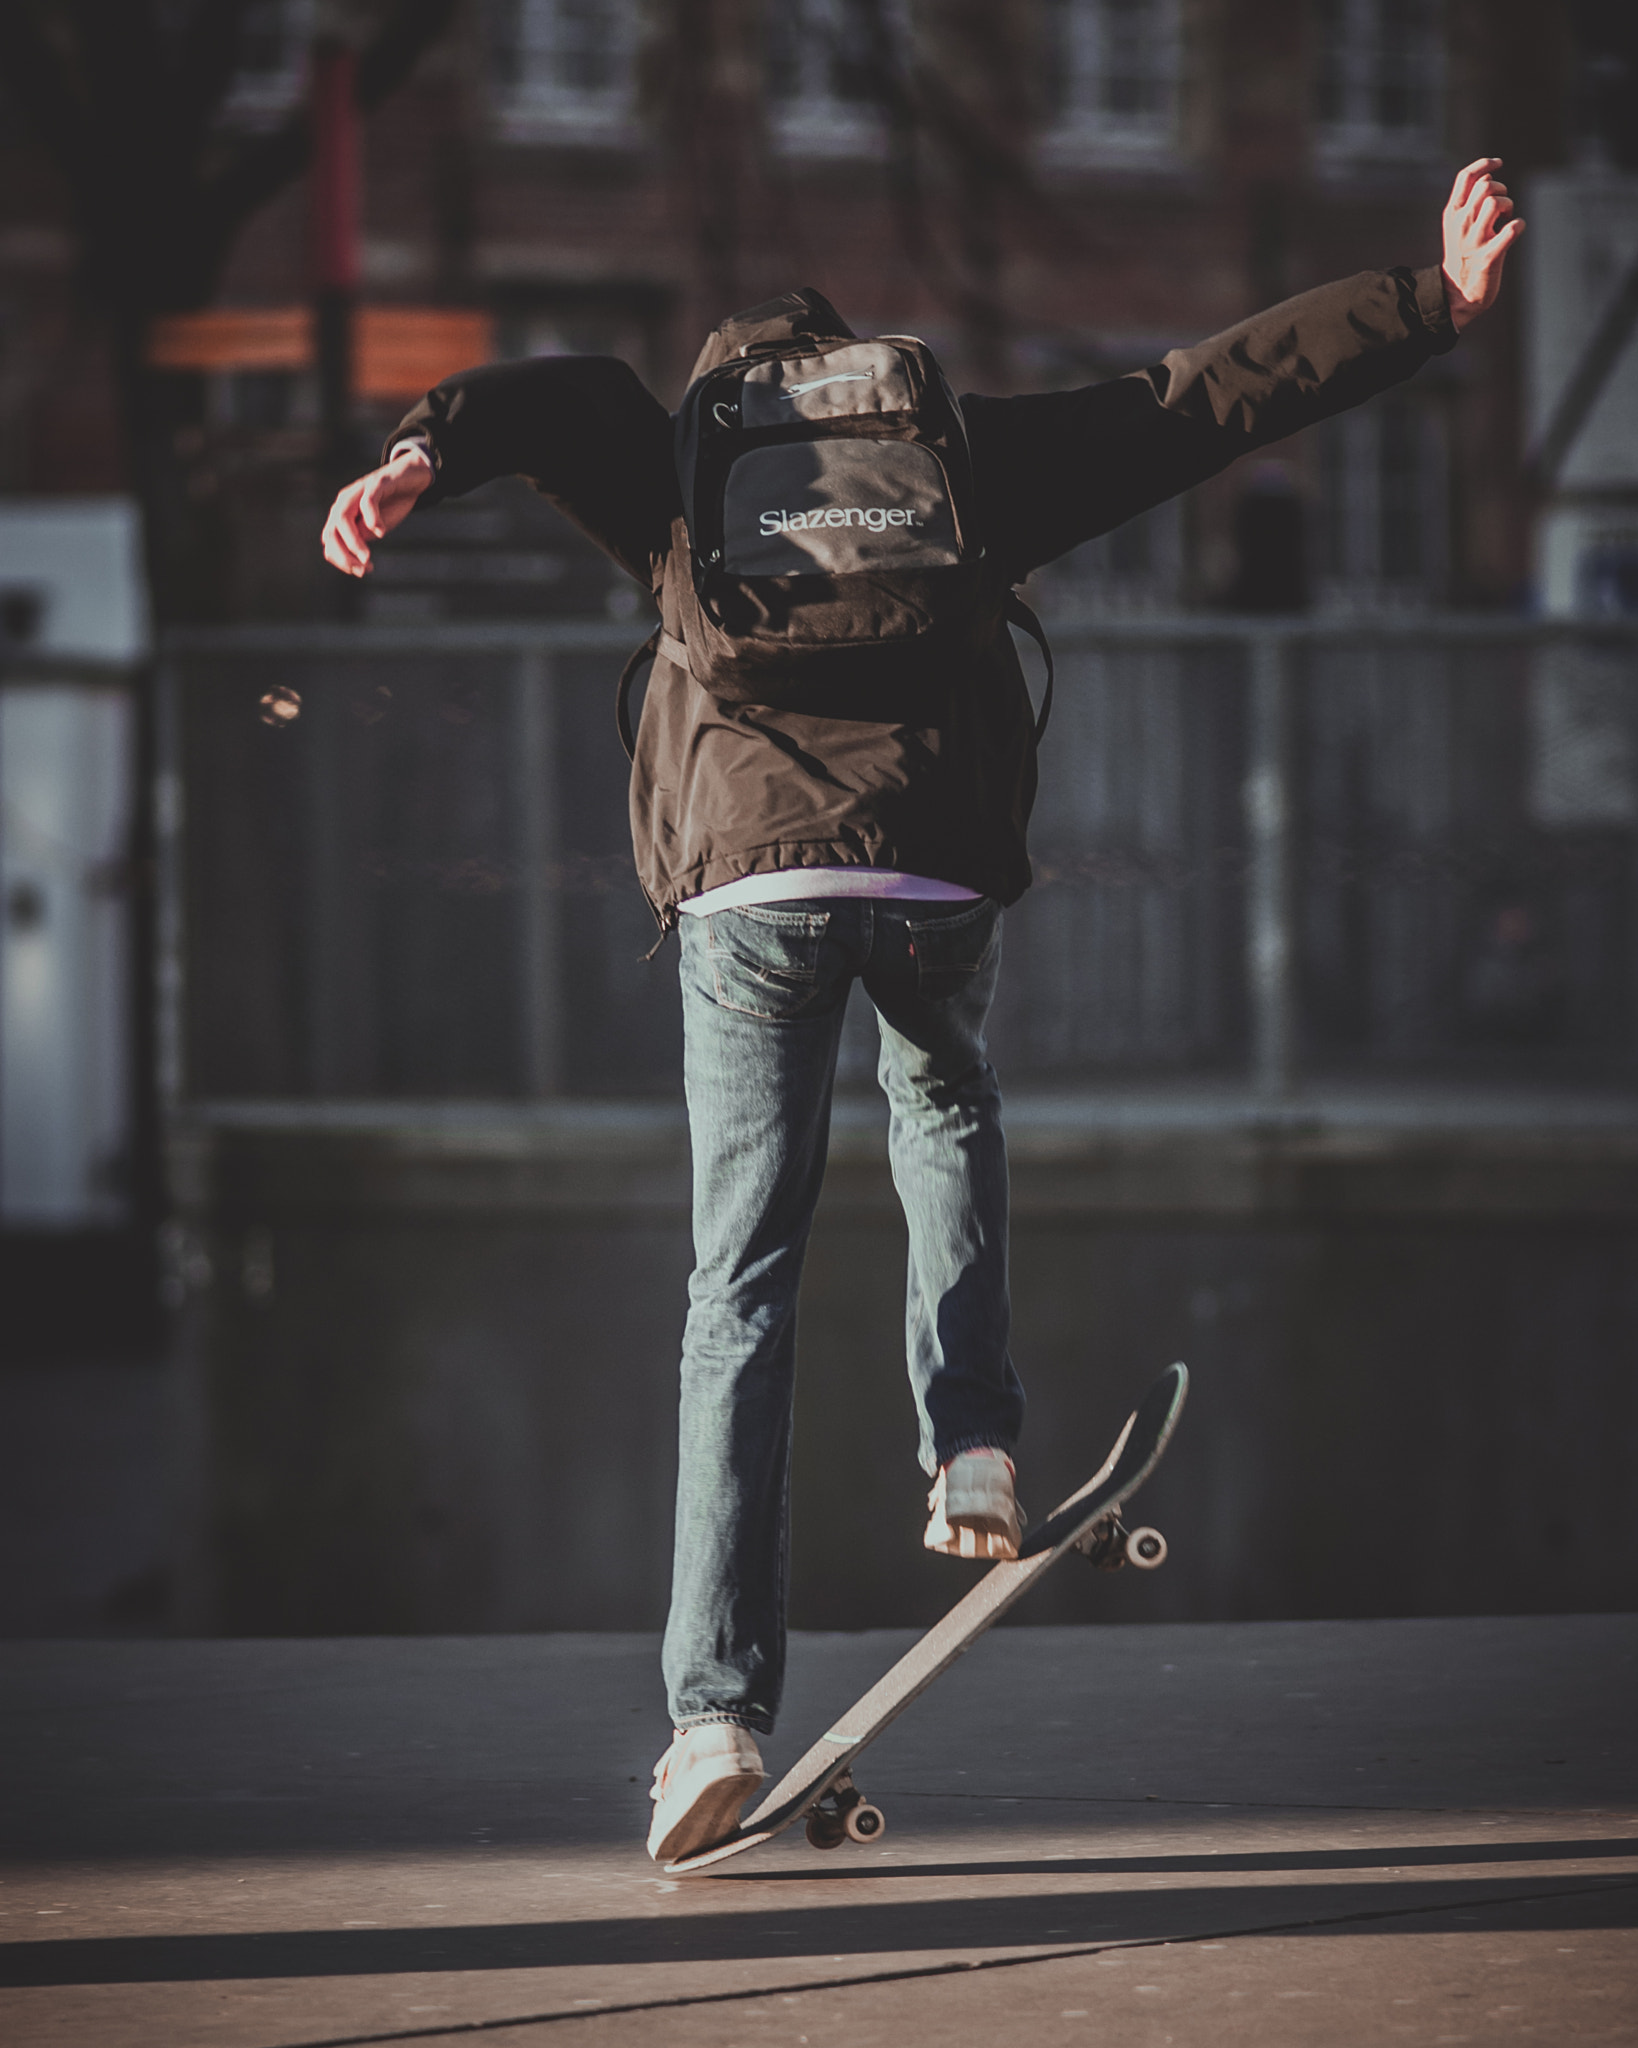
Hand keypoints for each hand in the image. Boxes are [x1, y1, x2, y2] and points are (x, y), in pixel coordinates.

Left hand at [321, 443, 433, 575]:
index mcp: (342, 514)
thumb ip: (361, 538)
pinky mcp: (376, 483)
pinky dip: (372, 519)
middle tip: (362, 570)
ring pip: (343, 518)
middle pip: (332, 531)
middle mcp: (345, 502)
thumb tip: (353, 555)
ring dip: (353, 542)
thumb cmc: (391, 504)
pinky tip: (381, 532)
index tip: (360, 572)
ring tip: (367, 558)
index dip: (341, 560)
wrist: (410, 478)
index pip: (330, 541)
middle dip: (344, 555)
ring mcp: (358, 492)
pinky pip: (367, 501)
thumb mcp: (374, 527)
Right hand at [1440, 158, 1524, 332]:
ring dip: (1509, 207)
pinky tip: (1513, 232)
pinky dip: (1518, 226)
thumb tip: (1487, 174)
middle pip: (1487, 186)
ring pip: (1497, 203)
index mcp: (1452, 214)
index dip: (1485, 164)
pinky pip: (1513, 229)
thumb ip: (1469, 199)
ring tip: (1504, 220)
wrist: (1456, 293)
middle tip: (1502, 208)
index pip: (1466, 177)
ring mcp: (1475, 240)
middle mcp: (1461, 224)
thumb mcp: (1457, 225)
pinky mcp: (1490, 256)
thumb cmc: (1463, 254)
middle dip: (1501, 190)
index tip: (1499, 163)